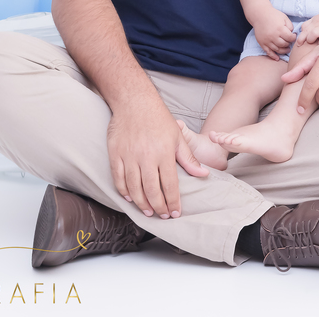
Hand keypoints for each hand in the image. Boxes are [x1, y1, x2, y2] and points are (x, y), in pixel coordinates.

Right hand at [106, 95, 207, 218]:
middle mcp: (146, 157)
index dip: (173, 202)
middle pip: (152, 190)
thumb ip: (188, 158)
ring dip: (142, 203)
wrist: (134, 102)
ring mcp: (129, 156)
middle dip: (159, 207)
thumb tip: (202, 174)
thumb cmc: (159, 119)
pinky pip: (118, 178)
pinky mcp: (116, 154)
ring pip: (134, 188)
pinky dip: (124, 191)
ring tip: (149, 211)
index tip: (176, 213)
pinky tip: (130, 198)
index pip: (169, 185)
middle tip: (163, 216)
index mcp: (164, 153)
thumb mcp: (178, 137)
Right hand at [253, 6, 295, 56]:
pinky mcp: (262, 43)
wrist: (259, 15)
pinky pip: (268, 52)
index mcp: (280, 29)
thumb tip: (292, 34)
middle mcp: (273, 36)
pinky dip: (273, 56)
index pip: (290, 38)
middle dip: (288, 44)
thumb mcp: (284, 18)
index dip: (294, 38)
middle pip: (284, 45)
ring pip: (277, 49)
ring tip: (286, 49)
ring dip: (283, 51)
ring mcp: (267, 40)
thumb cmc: (273, 15)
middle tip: (290, 42)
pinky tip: (277, 58)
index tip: (293, 36)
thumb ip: (290, 26)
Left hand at [295, 8, 318, 45]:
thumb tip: (301, 32)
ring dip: (313, 40)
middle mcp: (318, 25)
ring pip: (314, 34)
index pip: (303, 30)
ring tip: (316, 43)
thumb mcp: (316, 19)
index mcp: (314, 22)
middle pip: (307, 32)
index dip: (300, 39)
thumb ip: (308, 25)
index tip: (299, 44)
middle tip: (310, 43)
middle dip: (306, 39)